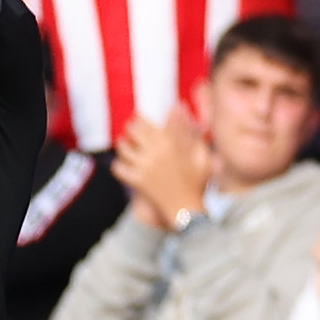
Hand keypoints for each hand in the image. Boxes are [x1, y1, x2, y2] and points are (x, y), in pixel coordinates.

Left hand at [110, 108, 212, 231]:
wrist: (187, 210)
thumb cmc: (197, 183)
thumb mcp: (201, 155)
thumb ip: (192, 132)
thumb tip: (181, 108)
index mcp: (171, 142)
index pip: (148, 122)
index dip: (140, 118)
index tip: (138, 117)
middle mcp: (156, 151)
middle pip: (133, 130)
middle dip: (131, 128)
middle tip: (130, 131)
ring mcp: (145, 166)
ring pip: (123, 147)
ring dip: (123, 144)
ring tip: (124, 145)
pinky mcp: (137, 180)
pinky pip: (118, 168)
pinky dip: (118, 166)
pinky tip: (122, 165)